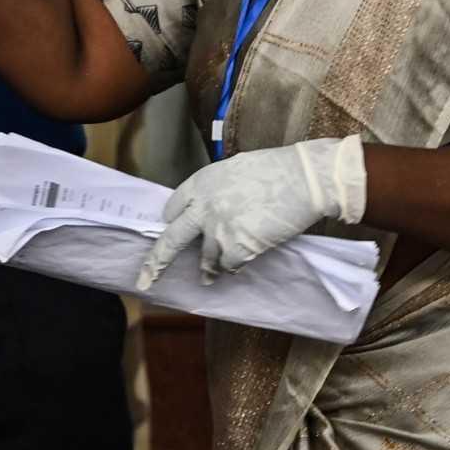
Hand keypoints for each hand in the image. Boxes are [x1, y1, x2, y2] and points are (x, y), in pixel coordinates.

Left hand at [134, 135, 367, 288]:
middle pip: (171, 240)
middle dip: (156, 262)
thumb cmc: (275, 170)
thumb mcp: (234, 170)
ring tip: (209, 276)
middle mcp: (203, 208)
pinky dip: (234, 266)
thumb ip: (216, 190)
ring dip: (209, 268)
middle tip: (145, 279)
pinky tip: (243, 260)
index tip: (169, 230)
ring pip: (205, 259)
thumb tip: (211, 206)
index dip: (173, 221)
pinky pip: (229, 265)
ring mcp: (219, 230)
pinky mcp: (238, 247)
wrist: (303, 179)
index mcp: (200, 184)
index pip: (173, 209)